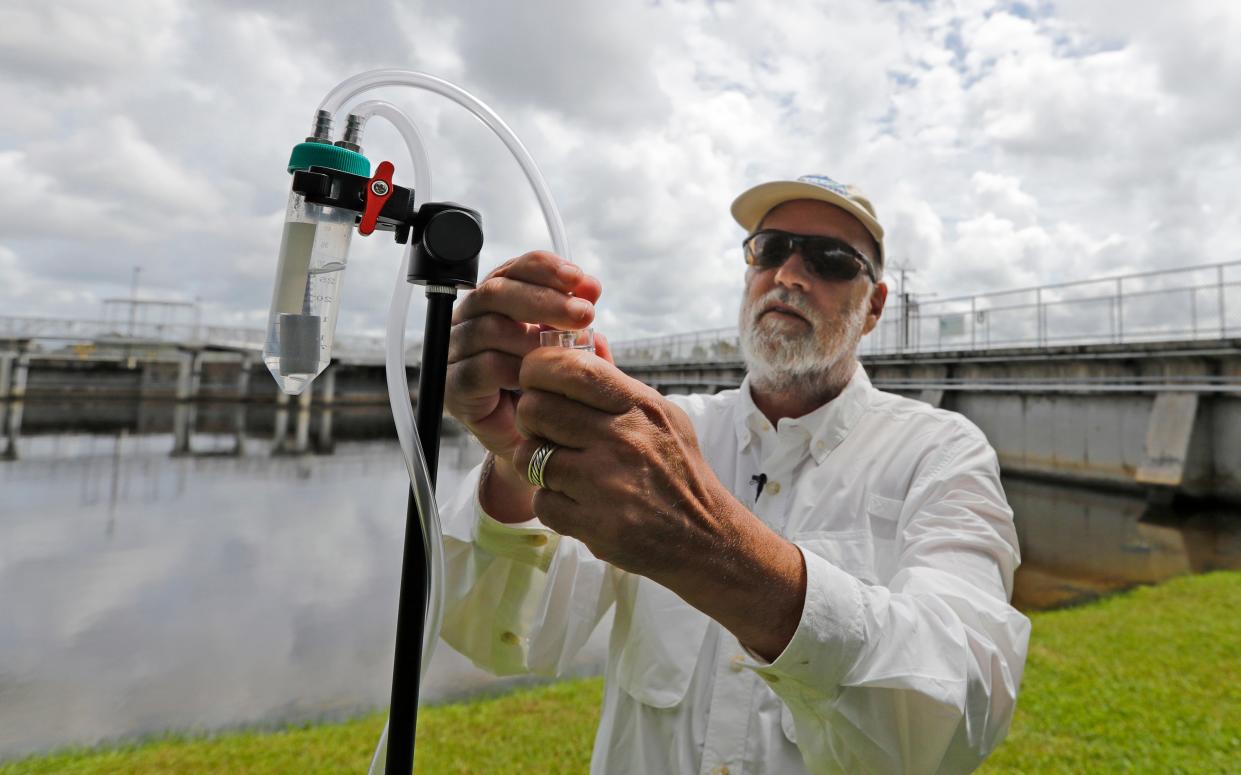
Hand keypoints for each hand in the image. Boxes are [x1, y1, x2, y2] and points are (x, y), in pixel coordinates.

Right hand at [446, 251, 606, 461]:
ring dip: (532, 337)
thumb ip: (577, 320)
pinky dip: (514, 369)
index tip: (579, 279)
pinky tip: (538, 378)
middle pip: (495, 292)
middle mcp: (469, 320)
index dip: (544, 268)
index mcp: (495, 302)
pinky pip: (480, 368)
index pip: (512, 269)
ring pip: (488, 328)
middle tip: (583, 314)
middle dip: (544, 299)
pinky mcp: (453, 387)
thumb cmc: (550, 388)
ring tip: (564, 352)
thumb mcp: (570, 348)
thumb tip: (590, 290)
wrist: (534, 442)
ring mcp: (456, 352)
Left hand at [510, 348, 744, 578]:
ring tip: (560, 468)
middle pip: (535, 408)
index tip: (536, 380)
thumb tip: (588, 337)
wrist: (705, 537)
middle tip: (545, 430)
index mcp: (639, 406)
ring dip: (536, 463)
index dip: (538, 369)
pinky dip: (552, 504)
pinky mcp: (595, 524)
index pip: (570, 367)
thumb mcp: (662, 416)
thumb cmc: (677, 471)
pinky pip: (541, 502)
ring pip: (529, 456)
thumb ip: (618, 381)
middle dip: (531, 419)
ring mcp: (607, 483)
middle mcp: (623, 439)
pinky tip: (576, 502)